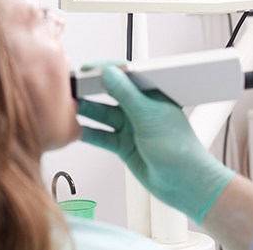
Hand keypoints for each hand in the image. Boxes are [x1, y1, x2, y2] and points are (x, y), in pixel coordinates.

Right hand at [78, 65, 235, 223]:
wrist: (184, 184)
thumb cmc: (179, 148)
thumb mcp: (149, 116)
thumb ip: (126, 94)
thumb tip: (108, 72)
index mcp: (151, 93)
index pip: (126, 74)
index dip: (106, 69)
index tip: (87, 69)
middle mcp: (140, 107)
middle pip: (111, 93)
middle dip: (92, 89)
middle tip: (72, 86)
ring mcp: (131, 126)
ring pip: (103, 114)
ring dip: (87, 110)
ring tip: (69, 105)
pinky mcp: (123, 144)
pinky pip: (101, 135)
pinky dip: (88, 132)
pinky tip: (76, 128)